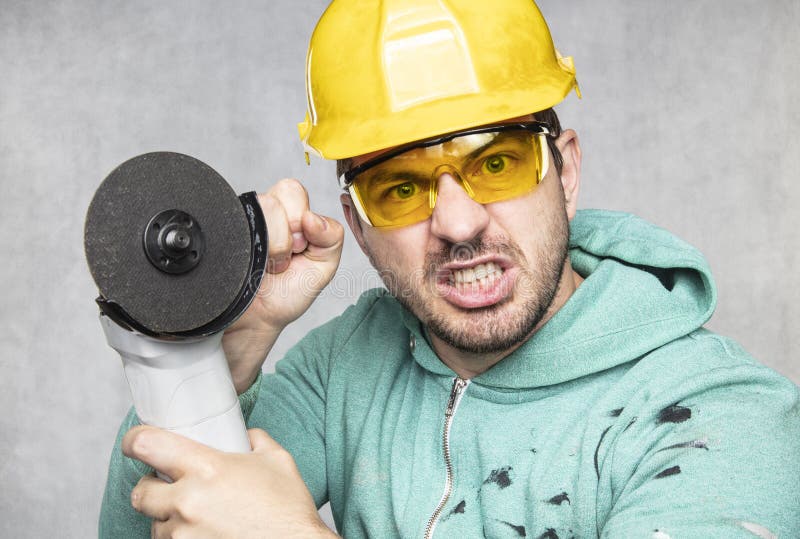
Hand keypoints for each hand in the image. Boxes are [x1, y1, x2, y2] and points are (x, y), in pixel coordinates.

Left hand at [124, 425, 337, 538]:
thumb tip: (244, 435)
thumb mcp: (278, 460)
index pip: (147, 445)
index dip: (135, 440)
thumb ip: (255, 440)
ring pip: (155, 524)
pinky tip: (206, 534)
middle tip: (172, 487)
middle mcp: (187, 502)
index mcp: (207, 468)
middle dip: (152, 488)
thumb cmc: (288, 510)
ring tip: (199, 517)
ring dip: (169, 519)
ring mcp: (184, 535)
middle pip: (140, 492)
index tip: (135, 442)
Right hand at [223, 178, 343, 392]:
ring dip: (273, 243)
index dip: (301, 220)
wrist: (255, 320)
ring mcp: (241, 219)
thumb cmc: (288, 292)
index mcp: (289, 213)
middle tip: (284, 258)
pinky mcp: (222, 230)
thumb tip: (314, 217)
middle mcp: (263, 211)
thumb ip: (332, 238)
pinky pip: (238, 221)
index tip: (299, 249)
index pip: (294, 191)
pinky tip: (252, 262)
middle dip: (289, 231)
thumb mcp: (323, 267)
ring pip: (263, 205)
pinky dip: (251, 245)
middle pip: (281, 194)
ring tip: (269, 264)